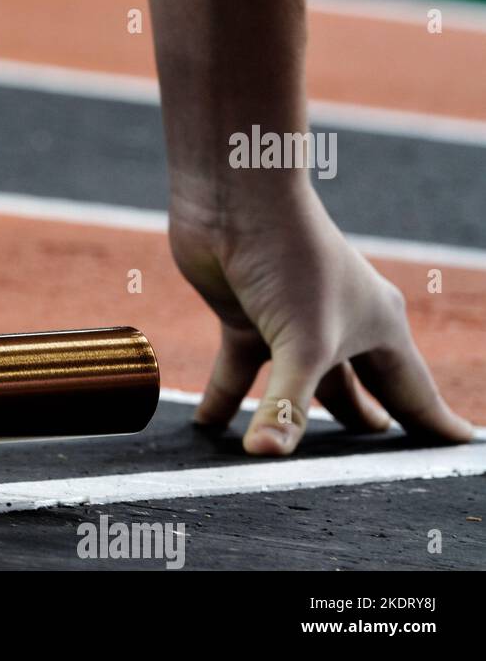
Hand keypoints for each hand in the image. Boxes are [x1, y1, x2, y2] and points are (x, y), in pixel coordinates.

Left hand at [168, 185, 473, 454]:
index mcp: (379, 328)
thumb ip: (287, 404)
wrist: (236, 200)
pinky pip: (236, 371)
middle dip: (365, 425)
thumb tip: (265, 456)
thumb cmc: (291, 260)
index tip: (458, 448)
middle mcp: (340, 326)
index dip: (434, 423)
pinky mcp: (244, 317)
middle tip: (374, 466)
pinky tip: (208, 426)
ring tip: (294, 458)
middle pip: (357, 390)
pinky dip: (223, 398)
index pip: (412, 391)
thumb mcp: (302, 343)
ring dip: (292, 416)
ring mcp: (288, 322)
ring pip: (295, 383)